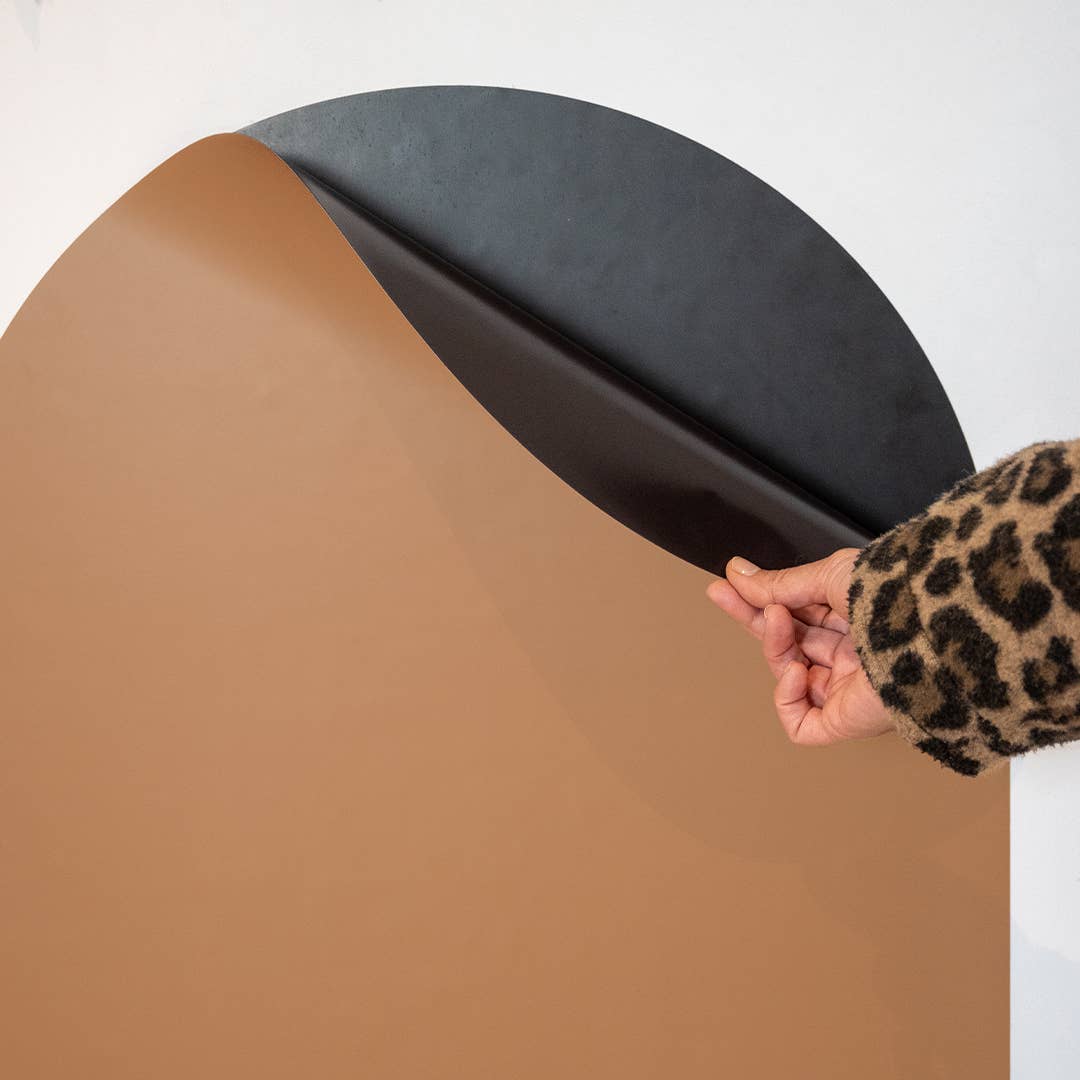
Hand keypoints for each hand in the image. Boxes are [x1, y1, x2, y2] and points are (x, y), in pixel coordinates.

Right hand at [706, 549, 895, 745]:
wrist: (928, 628)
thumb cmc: (893, 596)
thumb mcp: (828, 576)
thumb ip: (780, 584)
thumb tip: (737, 574)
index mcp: (854, 619)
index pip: (795, 614)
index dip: (759, 601)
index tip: (727, 585)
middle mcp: (851, 654)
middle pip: (787, 643)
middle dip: (754, 619)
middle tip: (722, 595)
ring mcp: (848, 688)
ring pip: (789, 674)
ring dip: (774, 645)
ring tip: (778, 620)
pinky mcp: (848, 721)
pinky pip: (802, 725)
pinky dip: (787, 698)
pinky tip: (795, 672)